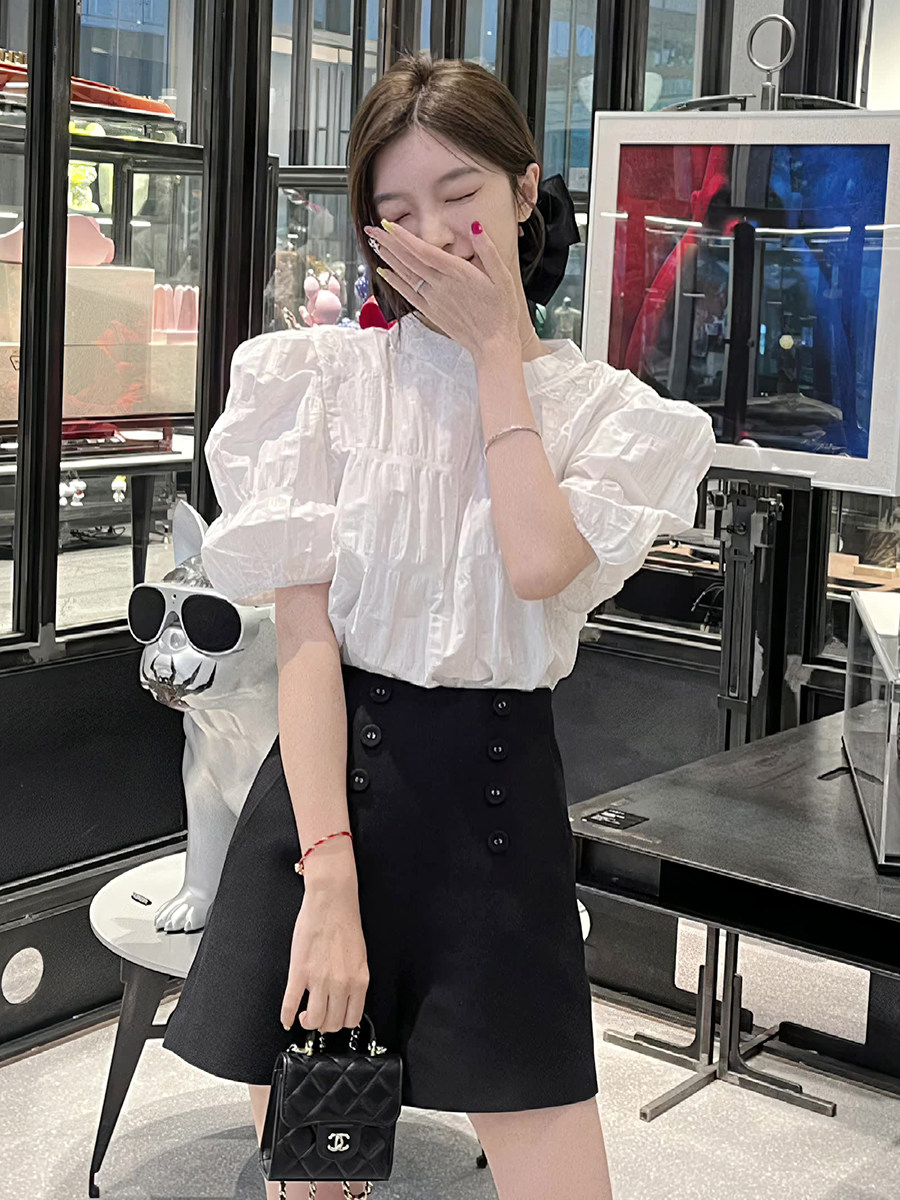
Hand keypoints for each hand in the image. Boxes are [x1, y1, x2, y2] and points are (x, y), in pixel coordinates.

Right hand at [280, 883, 369, 1034]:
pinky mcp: (299, 972)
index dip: (341, 1023)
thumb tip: (348, 1004)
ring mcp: (319, 979)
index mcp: (358, 980)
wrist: (331, 902)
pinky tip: (286, 1019)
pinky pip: (290, 1003)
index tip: (335, 1020)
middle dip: (325, 1024)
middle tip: (319, 1017)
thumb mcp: (359, 958)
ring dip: (307, 1022)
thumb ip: (354, 982)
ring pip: (314, 1019)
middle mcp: (341, 984)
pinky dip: (286, 1016)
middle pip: (332, 1023)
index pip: (352, 1020)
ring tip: (304, 1016)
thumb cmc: (345, 924)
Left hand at [362, 218, 519, 361]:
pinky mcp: (431, 312)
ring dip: (389, 258)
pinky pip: (408, 294)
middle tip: (372, 228)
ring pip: (406, 275)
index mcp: (458, 273)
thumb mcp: (503, 277)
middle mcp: (441, 285)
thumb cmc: (501, 311)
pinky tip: (384, 272)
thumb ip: (488, 251)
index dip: (404, 237)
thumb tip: (476, 226)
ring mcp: (434, 300)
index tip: (388, 224)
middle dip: (389, 243)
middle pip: (409, 260)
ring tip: (375, 244)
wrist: (493, 344)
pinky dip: (395, 282)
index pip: (424, 251)